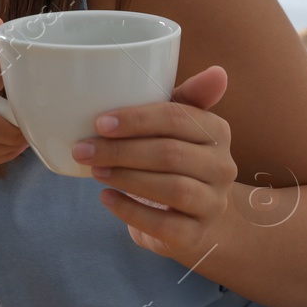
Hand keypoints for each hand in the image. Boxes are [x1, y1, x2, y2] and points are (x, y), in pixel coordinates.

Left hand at [73, 65, 236, 258]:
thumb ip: (183, 97)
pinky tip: (106, 198)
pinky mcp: (196, 235)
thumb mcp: (174, 125)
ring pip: (172, 188)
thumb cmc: (172, 159)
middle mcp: (223, 167)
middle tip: (83, 149)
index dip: (137, 120)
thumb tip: (218, 71)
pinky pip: (165, 224)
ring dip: (126, 177)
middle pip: (170, 154)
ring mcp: (213, 204)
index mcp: (217, 132)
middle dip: (121, 151)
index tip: (99, 123)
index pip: (179, 118)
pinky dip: (130, 211)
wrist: (189, 215)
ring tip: (94, 171)